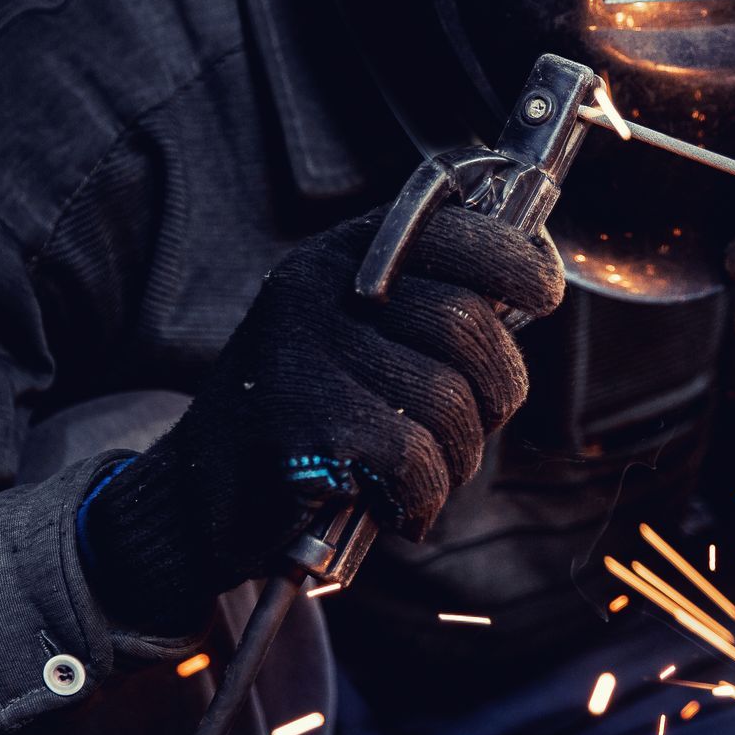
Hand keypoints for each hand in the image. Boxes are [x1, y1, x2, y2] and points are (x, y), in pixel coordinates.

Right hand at [81, 205, 563, 633]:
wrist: (192, 502)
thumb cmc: (305, 417)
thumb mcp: (357, 335)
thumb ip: (430, 303)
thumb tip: (533, 286)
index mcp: (338, 261)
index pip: (448, 229)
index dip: (513, 259)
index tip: (542, 293)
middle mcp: (315, 293)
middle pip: (469, 324)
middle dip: (498, 389)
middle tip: (474, 425)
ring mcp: (304, 357)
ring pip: (453, 399)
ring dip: (461, 453)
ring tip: (425, 472)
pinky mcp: (303, 430)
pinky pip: (417, 459)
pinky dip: (425, 496)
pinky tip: (397, 505)